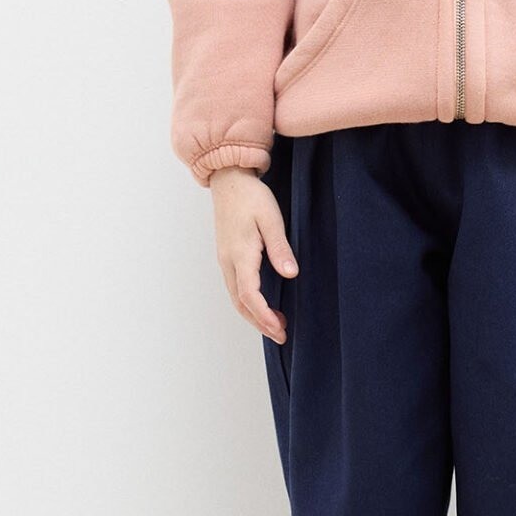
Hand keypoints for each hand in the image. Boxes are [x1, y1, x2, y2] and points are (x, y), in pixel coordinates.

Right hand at [209, 167, 298, 342]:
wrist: (229, 179)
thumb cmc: (251, 197)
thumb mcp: (271, 219)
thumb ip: (279, 248)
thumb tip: (290, 274)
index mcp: (240, 254)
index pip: (250, 294)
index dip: (264, 315)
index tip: (280, 328)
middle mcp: (228, 261)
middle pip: (240, 302)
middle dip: (260, 322)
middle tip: (281, 336)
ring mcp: (225, 259)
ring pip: (236, 296)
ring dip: (254, 314)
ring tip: (275, 325)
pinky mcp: (227, 255)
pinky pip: (235, 287)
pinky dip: (248, 302)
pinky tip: (262, 304)